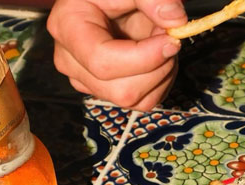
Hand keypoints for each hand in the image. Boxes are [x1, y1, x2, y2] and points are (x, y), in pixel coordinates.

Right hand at [47, 0, 186, 110]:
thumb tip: (175, 21)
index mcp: (68, 27)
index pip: (102, 61)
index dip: (144, 58)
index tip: (170, 41)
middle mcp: (71, 61)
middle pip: (121, 90)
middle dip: (157, 67)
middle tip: (167, 35)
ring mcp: (87, 80)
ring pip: (134, 100)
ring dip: (161, 74)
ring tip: (160, 42)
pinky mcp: (106, 90)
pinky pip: (140, 102)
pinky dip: (160, 83)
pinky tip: (158, 58)